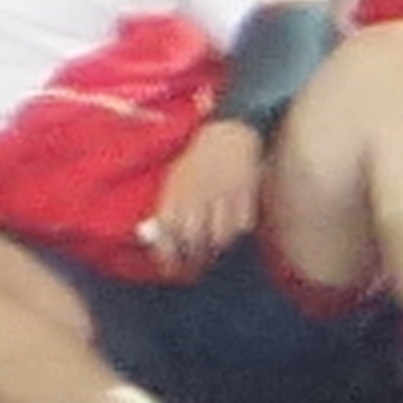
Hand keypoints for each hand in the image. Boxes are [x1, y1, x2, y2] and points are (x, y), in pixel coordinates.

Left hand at [138, 120, 263, 273]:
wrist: (227, 133)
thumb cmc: (196, 161)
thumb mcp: (174, 180)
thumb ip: (166, 211)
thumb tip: (157, 243)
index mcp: (174, 193)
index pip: (167, 236)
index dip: (168, 257)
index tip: (171, 269)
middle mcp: (196, 196)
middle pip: (194, 242)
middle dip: (194, 259)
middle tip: (196, 264)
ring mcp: (222, 196)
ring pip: (220, 238)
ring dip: (217, 245)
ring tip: (215, 240)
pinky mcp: (245, 194)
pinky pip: (241, 226)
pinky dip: (237, 229)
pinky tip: (233, 220)